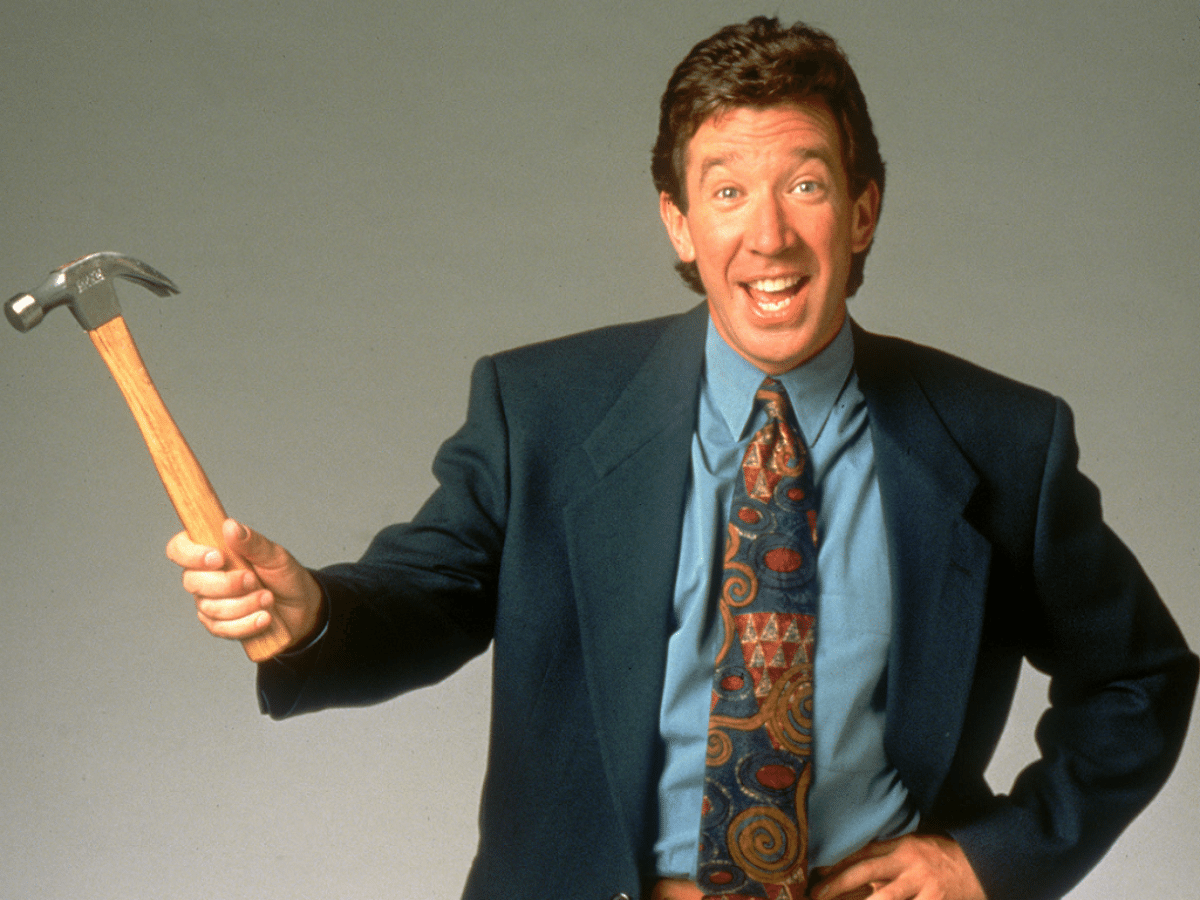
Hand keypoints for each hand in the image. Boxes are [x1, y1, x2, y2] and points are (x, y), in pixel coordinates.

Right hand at [166, 518, 323, 655]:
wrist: (302, 607)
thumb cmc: (284, 575)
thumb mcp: (274, 555)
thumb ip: (252, 542)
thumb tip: (229, 526)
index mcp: (213, 552)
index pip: (179, 548)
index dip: (190, 554)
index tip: (218, 558)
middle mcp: (205, 577)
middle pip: (192, 581)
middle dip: (227, 583)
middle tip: (254, 580)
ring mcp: (209, 603)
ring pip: (210, 607)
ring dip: (244, 604)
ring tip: (268, 598)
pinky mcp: (220, 626)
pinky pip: (222, 628)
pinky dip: (247, 624)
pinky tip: (265, 617)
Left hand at [811, 834, 984, 899]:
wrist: (983, 867)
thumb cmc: (944, 859)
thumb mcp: (916, 848)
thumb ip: (889, 856)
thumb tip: (857, 869)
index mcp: (902, 846)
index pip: (862, 853)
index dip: (837, 864)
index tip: (816, 874)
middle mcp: (909, 862)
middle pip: (865, 872)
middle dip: (837, 884)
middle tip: (816, 895)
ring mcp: (922, 884)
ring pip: (884, 898)